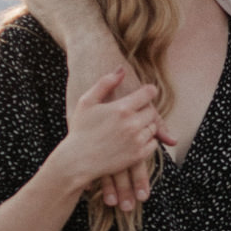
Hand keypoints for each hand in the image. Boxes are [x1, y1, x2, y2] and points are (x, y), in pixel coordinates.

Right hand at [54, 68, 170, 191]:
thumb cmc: (80, 130)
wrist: (77, 161)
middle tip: (134, 113)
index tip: (146, 93)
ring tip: (131, 126)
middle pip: (152, 111)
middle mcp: (133, 124)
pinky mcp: (138, 155)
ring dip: (146, 125)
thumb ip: (105, 83)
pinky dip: (147, 140)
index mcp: (122, 108)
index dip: (149, 91)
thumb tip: (121, 69)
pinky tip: (133, 139)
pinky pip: (153, 144)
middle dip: (145, 110)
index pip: (149, 93)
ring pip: (153, 128)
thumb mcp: (86, 102)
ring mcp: (137, 141)